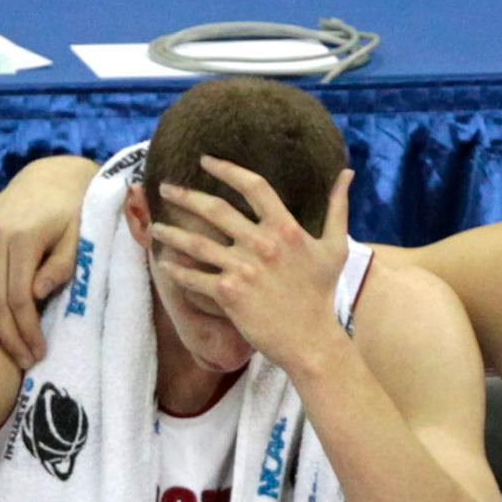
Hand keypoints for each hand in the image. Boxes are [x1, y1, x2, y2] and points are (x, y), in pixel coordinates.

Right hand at [0, 156, 96, 368]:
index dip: (27, 331)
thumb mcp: (78, 237)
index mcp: (23, 239)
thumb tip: (38, 294)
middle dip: (6, 336)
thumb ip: (61, 265)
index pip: (20, 299)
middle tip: (20, 359)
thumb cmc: (70, 214)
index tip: (37, 354)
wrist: (50, 180)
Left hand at [150, 158, 354, 374]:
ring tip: (154, 227)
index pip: (253, 185)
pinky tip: (164, 264)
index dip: (226, 169)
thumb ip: (338, 207)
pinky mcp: (229, 294)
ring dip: (171, 233)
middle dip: (186, 195)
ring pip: (197, 243)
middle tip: (166, 187)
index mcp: (285, 228)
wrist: (311, 340)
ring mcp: (244, 269)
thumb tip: (347, 173)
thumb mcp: (335, 247)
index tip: (206, 160)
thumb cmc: (322, 294)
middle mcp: (262, 244)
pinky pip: (195, 278)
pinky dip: (176, 271)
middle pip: (215, 209)